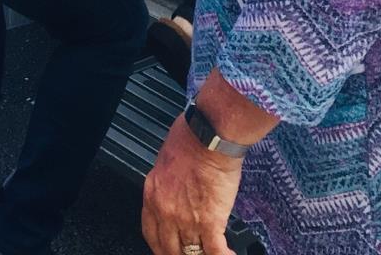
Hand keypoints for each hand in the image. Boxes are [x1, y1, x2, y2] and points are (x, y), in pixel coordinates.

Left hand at [141, 113, 242, 254]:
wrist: (210, 136)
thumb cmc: (191, 138)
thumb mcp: (166, 162)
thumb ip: (168, 184)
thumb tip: (177, 191)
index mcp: (153, 195)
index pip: (151, 233)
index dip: (160, 246)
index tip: (168, 249)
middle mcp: (166, 211)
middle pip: (169, 249)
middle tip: (191, 254)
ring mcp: (186, 220)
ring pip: (191, 254)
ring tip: (212, 253)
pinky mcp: (210, 222)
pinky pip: (215, 252)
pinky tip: (230, 254)